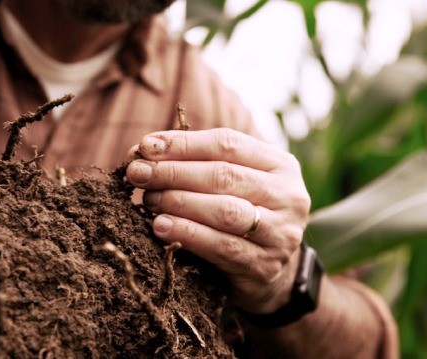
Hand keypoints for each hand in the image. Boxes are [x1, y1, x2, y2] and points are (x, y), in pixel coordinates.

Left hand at [126, 128, 309, 313]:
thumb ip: (198, 164)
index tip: (146, 147)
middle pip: (224, 175)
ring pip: (224, 211)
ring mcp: (280, 233)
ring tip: (148, 200)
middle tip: (138, 173)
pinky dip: (187, 234)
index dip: (183, 143)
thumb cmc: (242, 213)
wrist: (272, 273)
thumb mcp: (234, 184)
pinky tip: (161, 226)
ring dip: (179, 202)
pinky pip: (221, 246)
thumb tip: (144, 150)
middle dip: (174, 172)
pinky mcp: (264, 265)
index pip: (228, 143)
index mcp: (280, 165)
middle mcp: (288, 196)